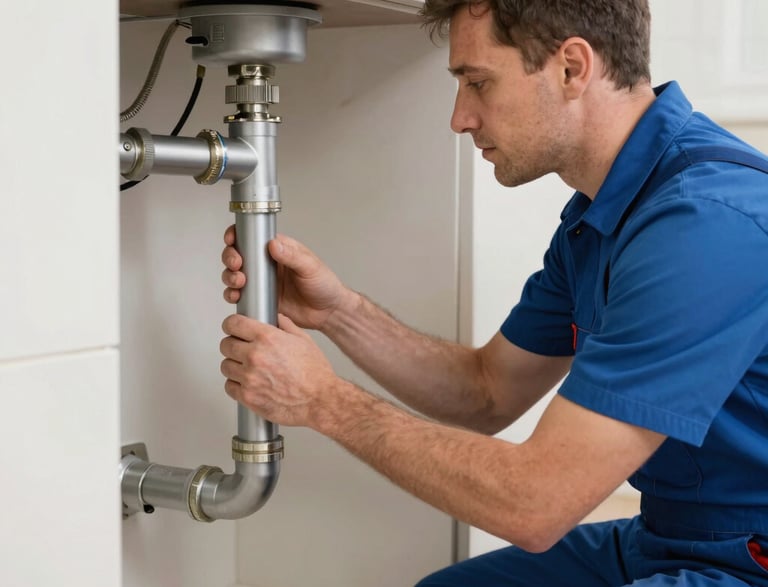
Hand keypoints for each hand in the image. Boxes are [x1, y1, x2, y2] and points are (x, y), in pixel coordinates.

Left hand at [220, 313, 336, 426]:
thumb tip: (276, 318)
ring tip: (246, 368)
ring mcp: (250, 377)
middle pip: (226, 345)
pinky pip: (229, 387)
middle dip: (233, 345)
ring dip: (234, 366)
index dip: (232, 325)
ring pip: (225, 366)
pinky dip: (236, 385)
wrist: (320, 400)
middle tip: (241, 350)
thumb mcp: (304, 340)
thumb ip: (286, 325)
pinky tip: (248, 383)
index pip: (233, 324)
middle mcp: (256, 355)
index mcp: (267, 338)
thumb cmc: (316, 373)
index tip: (232, 328)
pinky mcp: (248, 396)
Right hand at [221, 226, 354, 330]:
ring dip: (229, 276)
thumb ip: (292, 256)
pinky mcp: (260, 298)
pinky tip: (236, 296)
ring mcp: (261, 281)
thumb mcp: (310, 267)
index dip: (237, 234)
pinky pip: (240, 295)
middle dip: (230, 257)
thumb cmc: (325, 285)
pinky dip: (233, 294)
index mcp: (279, 249)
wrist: (328, 312)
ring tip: (239, 282)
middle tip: (237, 264)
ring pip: (234, 274)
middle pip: (238, 254)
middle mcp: (266, 263)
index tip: (231, 239)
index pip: (252, 236)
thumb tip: (273, 244)